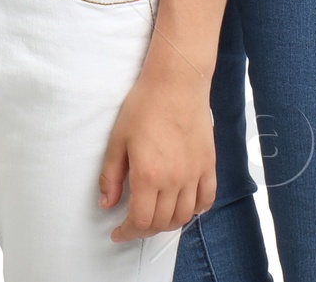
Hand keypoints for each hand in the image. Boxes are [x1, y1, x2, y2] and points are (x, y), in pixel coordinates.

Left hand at [99, 70, 215, 241]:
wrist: (176, 82)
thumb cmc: (144, 105)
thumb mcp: (118, 139)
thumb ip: (111, 175)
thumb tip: (107, 204)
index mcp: (148, 175)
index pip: (141, 221)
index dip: (128, 232)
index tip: (118, 232)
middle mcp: (174, 180)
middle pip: (162, 223)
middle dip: (145, 230)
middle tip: (134, 223)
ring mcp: (194, 174)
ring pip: (184, 216)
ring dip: (168, 223)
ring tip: (156, 216)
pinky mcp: (208, 165)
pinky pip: (206, 200)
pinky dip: (196, 210)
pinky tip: (185, 207)